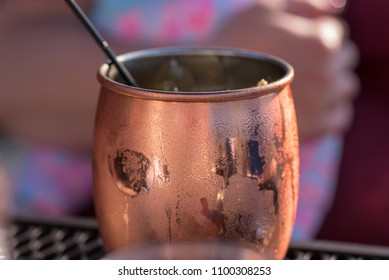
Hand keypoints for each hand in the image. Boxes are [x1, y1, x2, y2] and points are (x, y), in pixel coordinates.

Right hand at [206, 2, 358, 139]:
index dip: (313, 35)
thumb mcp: (265, 9)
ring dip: (330, 83)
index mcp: (320, 42)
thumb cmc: (233, 44)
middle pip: (344, 60)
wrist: (208, 88)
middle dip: (324, 57)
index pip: (337, 34)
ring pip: (345, 89)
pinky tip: (309, 104)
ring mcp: (322, 104)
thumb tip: (342, 8)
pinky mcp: (313, 128)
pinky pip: (340, 118)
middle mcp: (327, 74)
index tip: (290, 42)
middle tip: (293, 62)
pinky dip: (330, 110)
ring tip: (301, 83)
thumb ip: (307, 4)